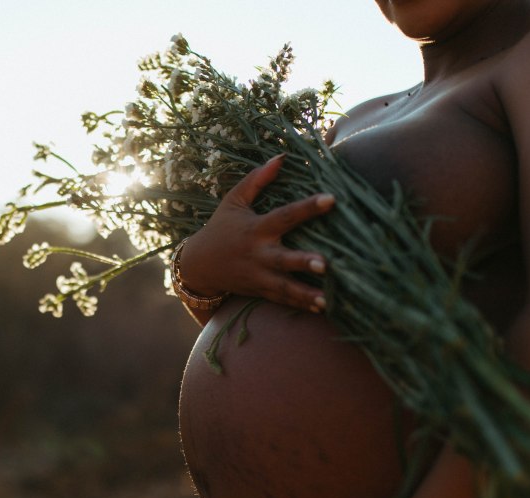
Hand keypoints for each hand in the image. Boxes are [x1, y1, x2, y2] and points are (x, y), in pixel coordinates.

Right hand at [178, 153, 334, 312]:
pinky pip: (282, 300)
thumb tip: (282, 156)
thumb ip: (257, 179)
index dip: (308, 207)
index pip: (285, 215)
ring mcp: (258, 276)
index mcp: (256, 229)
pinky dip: (301, 305)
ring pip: (284, 287)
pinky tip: (323, 307)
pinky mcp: (259, 291)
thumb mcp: (234, 201)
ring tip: (327, 299)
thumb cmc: (221, 228)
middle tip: (325, 263)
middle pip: (283, 259)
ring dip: (306, 293)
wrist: (198, 266)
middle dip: (302, 262)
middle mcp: (258, 254)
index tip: (331, 198)